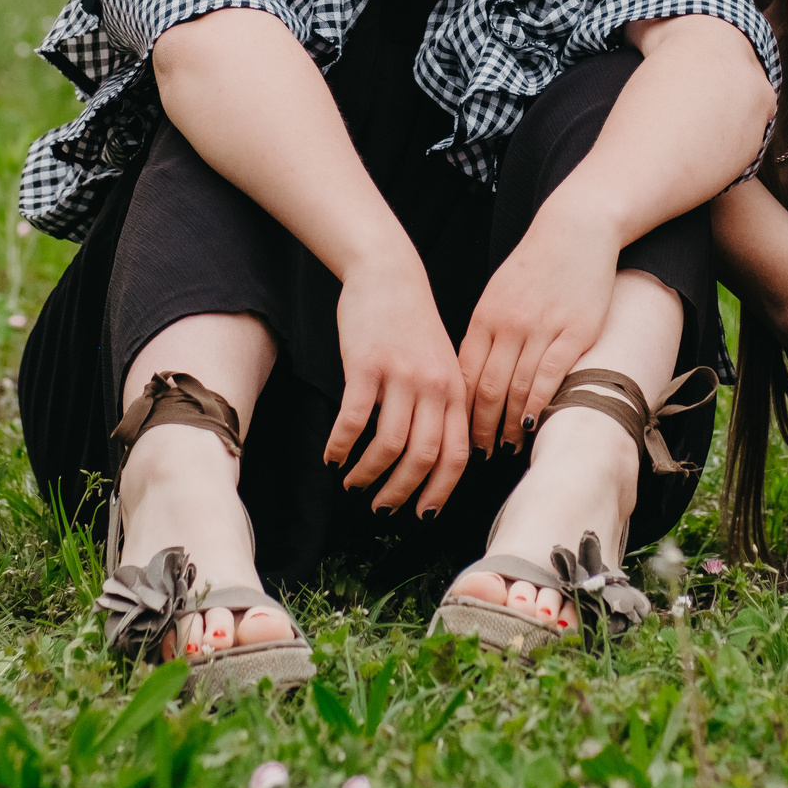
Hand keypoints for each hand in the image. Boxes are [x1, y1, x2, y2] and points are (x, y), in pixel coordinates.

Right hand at [326, 249, 469, 516]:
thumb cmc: (413, 323)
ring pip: (388, 446)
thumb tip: (436, 457)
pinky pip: (353, 420)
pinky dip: (341, 445)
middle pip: (423, 458)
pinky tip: (331, 456)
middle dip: (401, 493)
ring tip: (352, 484)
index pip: (457, 456)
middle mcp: (433, 387)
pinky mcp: (366, 366)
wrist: (389, 273)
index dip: (439, 492)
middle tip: (381, 508)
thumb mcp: (443, 362)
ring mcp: (400, 376)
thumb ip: (444, 404)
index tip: (421, 514)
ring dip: (367, 474)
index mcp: (455, 390)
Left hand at [456, 202, 621, 453]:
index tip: (459, 433)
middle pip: (486, 388)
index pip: (464, 374)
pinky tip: (533, 424)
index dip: (460, 410)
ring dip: (509, 423)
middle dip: (480, 426)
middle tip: (480, 452)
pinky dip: (537, 405)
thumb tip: (475, 375)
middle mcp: (508, 325)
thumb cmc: (537, 263)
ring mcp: (540, 329)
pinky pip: (549, 377)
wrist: (576, 229)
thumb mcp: (499, 293)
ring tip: (506, 445)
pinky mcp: (574, 332)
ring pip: (516, 388)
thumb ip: (487, 331)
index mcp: (485, 316)